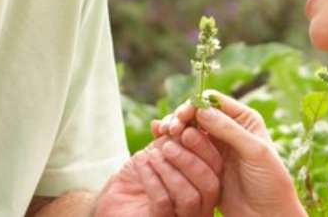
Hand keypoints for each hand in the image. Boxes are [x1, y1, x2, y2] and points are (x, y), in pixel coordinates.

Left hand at [93, 136, 222, 216]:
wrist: (110, 201)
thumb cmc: (137, 178)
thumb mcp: (158, 154)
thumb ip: (173, 139)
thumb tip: (183, 119)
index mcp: (204, 188)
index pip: (217, 168)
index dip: (204, 146)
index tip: (187, 129)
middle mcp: (200, 208)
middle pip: (211, 184)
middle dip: (190, 160)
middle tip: (168, 145)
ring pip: (190, 196)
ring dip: (169, 170)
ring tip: (152, 155)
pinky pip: (163, 203)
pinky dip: (152, 179)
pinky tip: (141, 164)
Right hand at [154, 91, 304, 216]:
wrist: (267, 215)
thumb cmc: (270, 183)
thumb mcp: (254, 152)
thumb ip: (229, 130)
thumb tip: (201, 110)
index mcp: (244, 120)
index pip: (213, 102)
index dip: (195, 105)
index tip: (181, 116)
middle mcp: (228, 131)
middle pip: (197, 115)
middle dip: (180, 119)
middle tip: (169, 129)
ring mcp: (216, 149)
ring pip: (189, 132)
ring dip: (175, 132)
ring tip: (164, 137)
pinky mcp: (206, 166)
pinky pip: (187, 152)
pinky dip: (174, 147)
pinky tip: (162, 146)